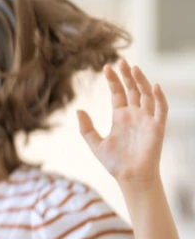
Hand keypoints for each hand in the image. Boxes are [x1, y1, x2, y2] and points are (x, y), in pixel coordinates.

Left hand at [78, 59, 167, 188]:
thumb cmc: (115, 163)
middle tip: (121, 60)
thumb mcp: (95, 144)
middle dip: (127, 75)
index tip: (107, 67)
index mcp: (121, 117)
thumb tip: (78, 110)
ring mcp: (146, 120)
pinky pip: (161, 109)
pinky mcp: (157, 127)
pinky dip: (159, 98)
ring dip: (141, 81)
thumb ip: (86, 127)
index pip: (118, 93)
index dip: (113, 80)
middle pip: (132, 90)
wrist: (130, 178)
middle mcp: (135, 115)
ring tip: (133, 68)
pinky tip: (154, 86)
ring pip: (146, 95)